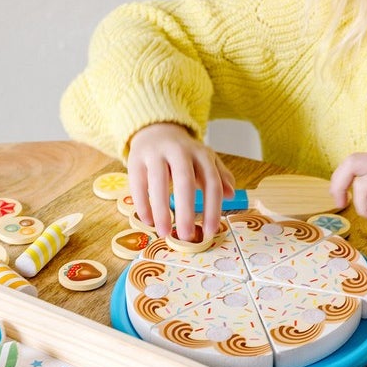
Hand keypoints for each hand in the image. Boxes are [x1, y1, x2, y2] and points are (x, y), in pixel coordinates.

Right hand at [127, 123, 235, 238]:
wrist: (156, 130)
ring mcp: (156, 154)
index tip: (209, 232)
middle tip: (186, 236)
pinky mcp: (136, 159)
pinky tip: (148, 221)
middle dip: (186, 211)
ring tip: (164, 232)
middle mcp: (179, 151)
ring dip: (161, 210)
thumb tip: (231, 195)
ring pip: (158, 182)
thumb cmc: (185, 153)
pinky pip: (138, 184)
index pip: (211, 182)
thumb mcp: (206, 160)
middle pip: (184, 181)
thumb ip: (220, 176)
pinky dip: (143, 204)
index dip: (212, 208)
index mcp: (201, 154)